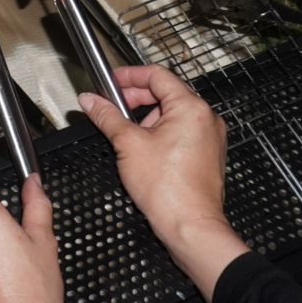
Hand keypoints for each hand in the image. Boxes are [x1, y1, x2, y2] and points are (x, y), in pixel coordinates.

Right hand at [79, 65, 248, 299]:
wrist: (190, 227)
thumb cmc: (169, 191)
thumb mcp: (127, 145)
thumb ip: (107, 116)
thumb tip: (91, 101)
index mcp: (191, 108)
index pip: (157, 75)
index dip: (129, 76)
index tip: (111, 82)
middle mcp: (206, 119)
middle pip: (165, 93)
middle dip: (135, 99)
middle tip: (112, 107)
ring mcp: (209, 138)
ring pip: (171, 115)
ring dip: (146, 119)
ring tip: (126, 136)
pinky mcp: (206, 155)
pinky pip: (180, 133)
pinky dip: (159, 134)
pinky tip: (142, 151)